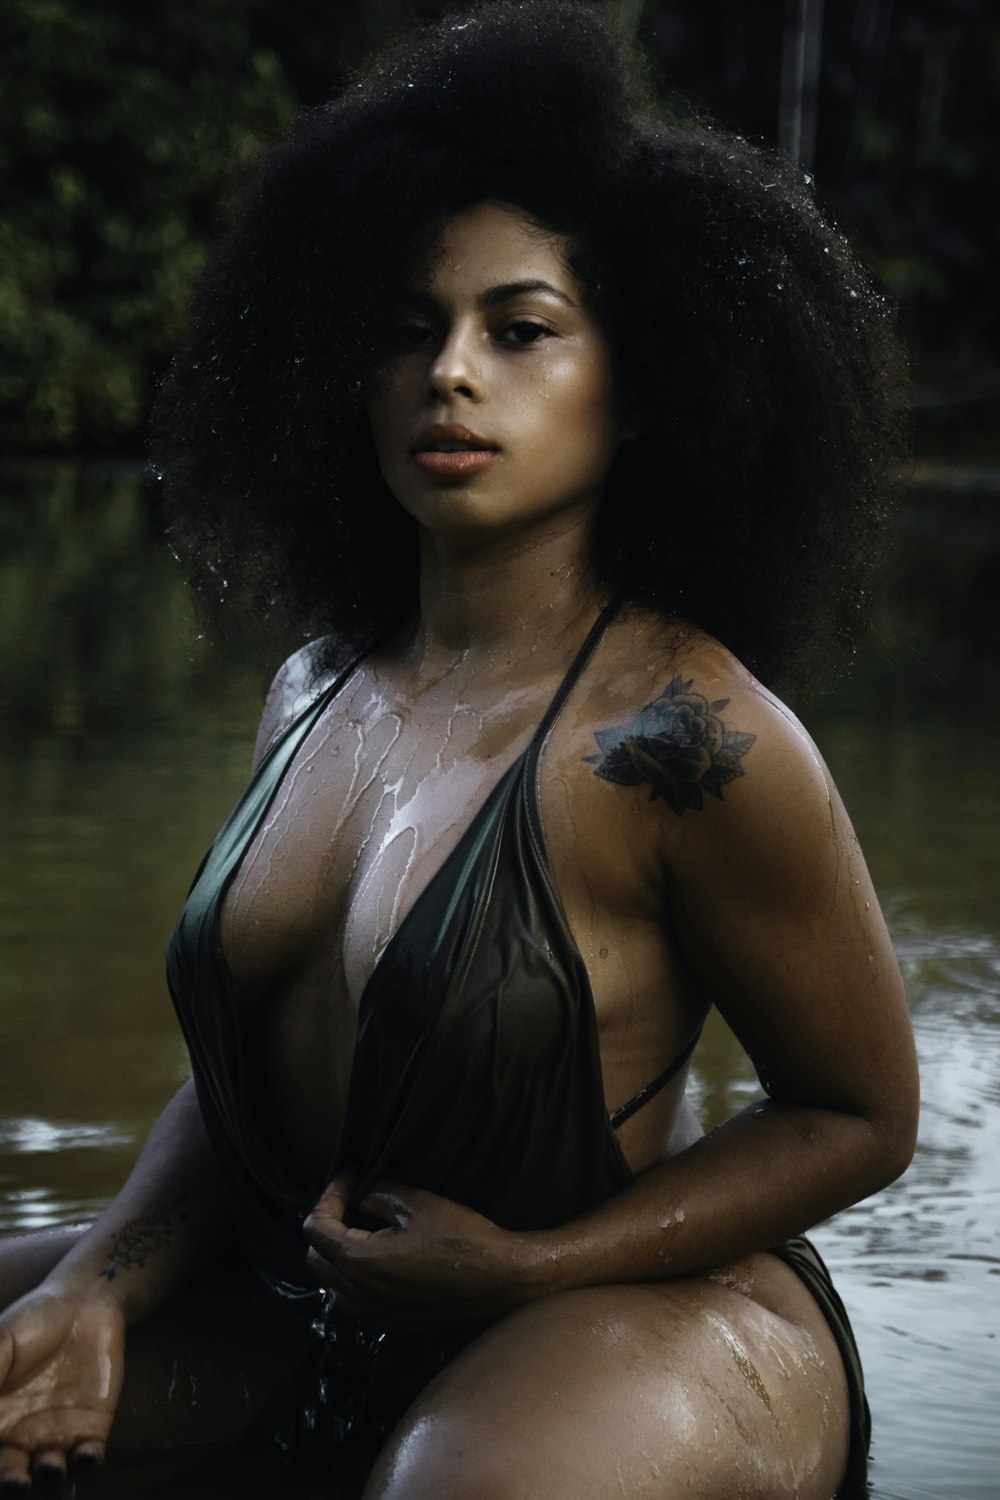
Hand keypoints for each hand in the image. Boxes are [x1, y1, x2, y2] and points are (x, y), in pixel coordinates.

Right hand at [0, 1288, 124, 1488]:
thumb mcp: (3, 1340)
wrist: (86, 1304)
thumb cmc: (36, 1320)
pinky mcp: (91, 1429)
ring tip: (49, 1465)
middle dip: (12, 1484)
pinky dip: (87, 1462)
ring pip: (48, 1472)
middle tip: (17, 1481)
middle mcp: (21, 1435)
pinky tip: (86, 1455)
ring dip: (48, 1476)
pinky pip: (88, 1457)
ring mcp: (56, 1434)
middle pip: (11, 1473)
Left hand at [302, 1172, 540, 1326]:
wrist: (499, 1281)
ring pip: (330, 1286)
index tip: (350, 1179)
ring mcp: (374, 1313)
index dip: (328, 1197)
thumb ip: (380, 1195)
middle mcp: (360, 1294)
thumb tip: (363, 1199)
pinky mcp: (391, 1322)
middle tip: (350, 1203)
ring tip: (359, 1232)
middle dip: (326, 1227)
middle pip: (315, 1260)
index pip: (316, 1229)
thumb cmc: (460, 1238)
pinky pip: (352, 1301)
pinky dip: (351, 1280)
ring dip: (335, 1257)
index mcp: (361, 1262)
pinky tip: (376, 1260)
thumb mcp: (418, 1203)